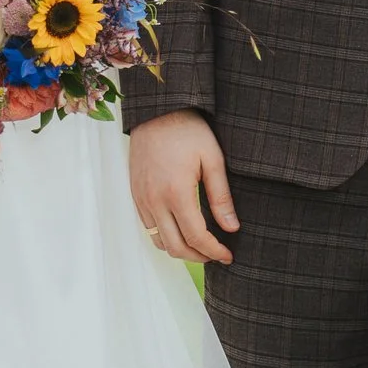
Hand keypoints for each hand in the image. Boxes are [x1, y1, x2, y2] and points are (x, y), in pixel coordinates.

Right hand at [129, 109, 237, 265]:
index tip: (228, 256)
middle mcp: (154, 200)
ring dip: (180, 249)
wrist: (157, 110)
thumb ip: (221, 197)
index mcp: (176, 192)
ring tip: (200, 245)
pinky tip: (181, 228)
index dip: (214, 251)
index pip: (196, 237)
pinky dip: (165, 236)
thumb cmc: (188, 130)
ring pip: (158, 241)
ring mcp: (141, 198)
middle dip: (198, 257)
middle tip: (216, 255)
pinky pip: (148, 227)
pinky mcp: (135, 194)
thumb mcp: (213, 159)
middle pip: (175, 247)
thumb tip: (232, 227)